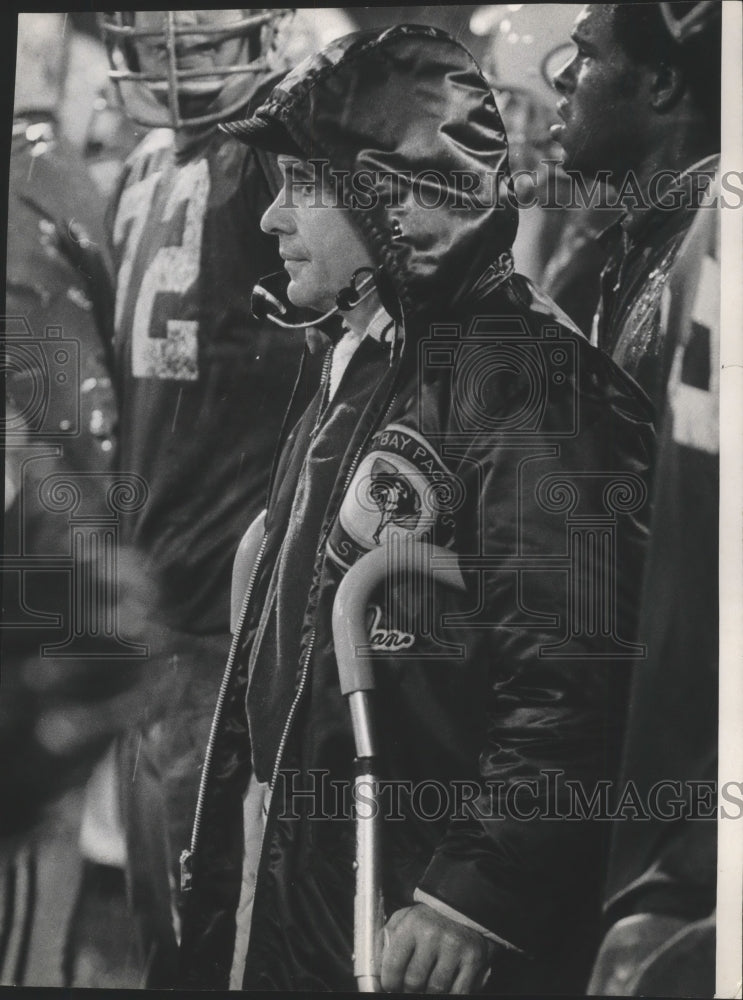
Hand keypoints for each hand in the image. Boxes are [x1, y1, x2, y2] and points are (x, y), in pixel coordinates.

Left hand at [380, 903, 494, 993]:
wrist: (461, 906)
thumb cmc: (427, 919)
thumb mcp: (402, 921)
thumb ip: (387, 943)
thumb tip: (376, 973)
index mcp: (411, 924)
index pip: (393, 966)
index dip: (389, 983)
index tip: (391, 986)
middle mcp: (432, 934)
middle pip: (414, 982)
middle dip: (409, 989)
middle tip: (410, 986)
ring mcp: (454, 947)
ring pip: (436, 989)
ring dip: (429, 991)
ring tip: (427, 983)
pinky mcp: (473, 958)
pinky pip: (459, 991)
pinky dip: (450, 993)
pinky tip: (445, 986)